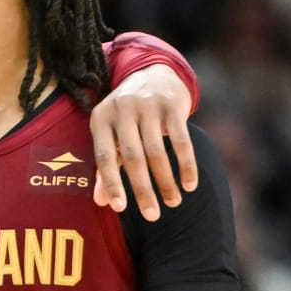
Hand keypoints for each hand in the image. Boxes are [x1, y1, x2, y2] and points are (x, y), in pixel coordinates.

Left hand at [89, 62, 197, 219]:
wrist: (152, 74)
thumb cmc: (127, 116)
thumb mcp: (110, 134)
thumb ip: (106, 166)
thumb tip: (101, 202)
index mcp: (101, 119)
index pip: (103, 157)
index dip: (111, 183)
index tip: (120, 208)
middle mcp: (122, 110)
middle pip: (133, 157)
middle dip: (143, 190)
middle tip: (153, 216)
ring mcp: (148, 105)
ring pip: (157, 152)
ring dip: (166, 181)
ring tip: (173, 202)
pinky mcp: (172, 105)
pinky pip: (181, 141)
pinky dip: (186, 164)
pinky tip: (190, 184)